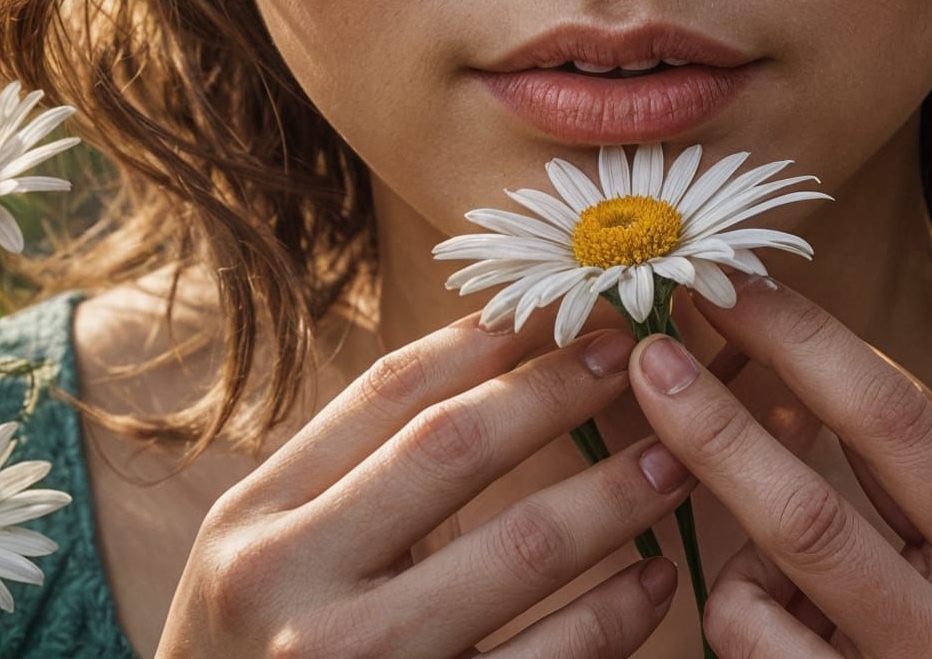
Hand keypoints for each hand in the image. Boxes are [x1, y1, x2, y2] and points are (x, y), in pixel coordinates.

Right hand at [155, 309, 692, 657]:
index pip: (387, 394)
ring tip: (674, 461)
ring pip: (519, 551)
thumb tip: (498, 351)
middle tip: (631, 356)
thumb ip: (358, 473)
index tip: (560, 307)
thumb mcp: (272, 554)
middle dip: (556, 391)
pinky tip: (653, 581)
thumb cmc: (263, 654)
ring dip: (613, 495)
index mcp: (256, 521)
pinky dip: (613, 617)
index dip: (485, 340)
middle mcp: (295, 590)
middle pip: (453, 449)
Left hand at [628, 275, 931, 658]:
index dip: (803, 343)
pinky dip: (743, 612)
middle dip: (715, 424)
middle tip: (649, 357)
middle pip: (813, 511)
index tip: (734, 289)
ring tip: (759, 550)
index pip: (898, 422)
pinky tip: (780, 619)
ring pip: (762, 604)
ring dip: (732, 547)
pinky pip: (756, 654)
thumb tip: (805, 368)